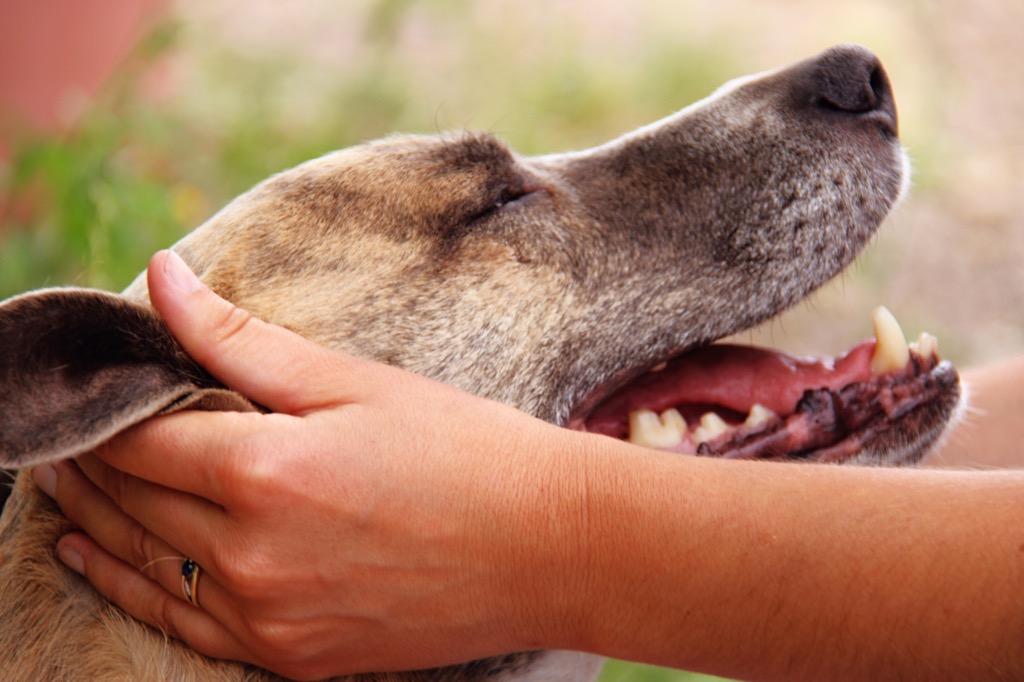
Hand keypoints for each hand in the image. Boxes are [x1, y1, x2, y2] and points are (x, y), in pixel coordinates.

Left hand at [33, 251, 586, 679]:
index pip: (142, 436)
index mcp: (266, 472)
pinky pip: (181, 622)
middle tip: (59, 427)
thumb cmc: (463, 449)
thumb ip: (242, 339)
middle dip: (87, 457)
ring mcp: (268, 616)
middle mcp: (252, 555)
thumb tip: (161, 279)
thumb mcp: (354, 382)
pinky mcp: (291, 655)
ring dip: (93, 515)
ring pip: (142, 560)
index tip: (86, 385)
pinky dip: (127, 584)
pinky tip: (94, 556)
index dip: (104, 407)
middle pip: (130, 497)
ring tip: (57, 481)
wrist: (547, 549)